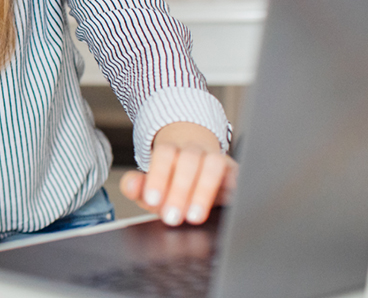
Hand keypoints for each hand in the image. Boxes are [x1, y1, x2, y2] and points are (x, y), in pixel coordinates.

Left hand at [119, 122, 237, 226]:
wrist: (200, 166)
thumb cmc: (171, 180)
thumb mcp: (150, 186)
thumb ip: (137, 186)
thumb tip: (130, 185)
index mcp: (170, 150)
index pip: (165, 155)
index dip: (159, 176)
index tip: (153, 200)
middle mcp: (194, 151)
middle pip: (188, 160)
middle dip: (180, 190)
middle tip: (172, 217)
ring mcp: (216, 159)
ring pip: (213, 164)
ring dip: (203, 190)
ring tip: (195, 217)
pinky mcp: (235, 172)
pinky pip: (236, 176)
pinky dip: (232, 188)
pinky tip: (226, 205)